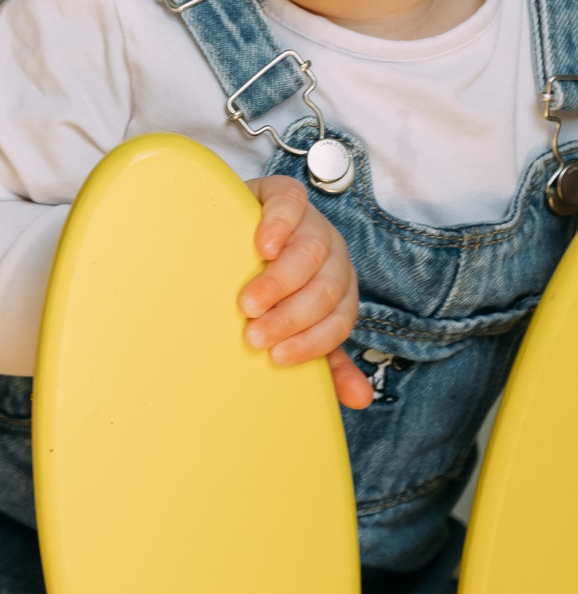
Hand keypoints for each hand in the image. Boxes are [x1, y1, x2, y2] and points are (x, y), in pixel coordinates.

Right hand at [239, 176, 371, 409]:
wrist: (233, 231)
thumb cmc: (263, 286)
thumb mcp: (292, 322)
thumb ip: (323, 359)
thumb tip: (360, 399)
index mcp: (339, 289)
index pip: (340, 320)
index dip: (312, 342)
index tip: (277, 358)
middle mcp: (333, 255)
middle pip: (326, 289)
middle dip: (292, 317)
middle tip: (255, 335)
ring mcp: (311, 222)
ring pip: (310, 252)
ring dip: (280, 283)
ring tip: (248, 303)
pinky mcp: (284, 194)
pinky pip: (291, 205)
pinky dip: (278, 227)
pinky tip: (262, 247)